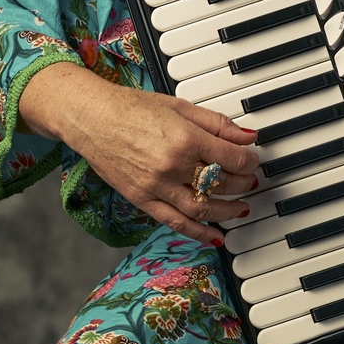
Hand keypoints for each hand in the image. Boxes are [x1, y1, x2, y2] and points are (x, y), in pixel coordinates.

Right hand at [19, 62, 257, 246]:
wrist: (91, 117)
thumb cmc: (131, 108)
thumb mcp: (180, 107)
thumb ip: (216, 124)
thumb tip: (248, 136)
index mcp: (185, 138)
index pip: (232, 158)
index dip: (249, 161)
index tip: (251, 160)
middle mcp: (172, 165)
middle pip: (221, 183)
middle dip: (243, 184)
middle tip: (250, 181)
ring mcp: (157, 186)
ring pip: (204, 208)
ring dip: (228, 211)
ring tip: (241, 207)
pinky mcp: (143, 200)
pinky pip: (176, 223)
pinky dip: (199, 233)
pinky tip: (216, 236)